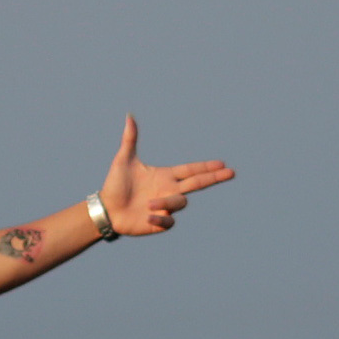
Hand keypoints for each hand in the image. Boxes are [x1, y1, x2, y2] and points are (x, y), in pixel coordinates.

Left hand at [98, 114, 235, 238]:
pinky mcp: (159, 223)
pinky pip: (168, 221)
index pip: (190, 170)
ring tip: (148, 204)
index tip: (221, 163)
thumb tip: (129, 116)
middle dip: (214, 177)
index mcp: (165, 175)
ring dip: (167, 202)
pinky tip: (148, 216)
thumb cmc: (115, 185)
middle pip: (198, 183)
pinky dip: (161, 218)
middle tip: (231, 172)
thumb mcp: (123, 160)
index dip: (206, 166)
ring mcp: (166, 207)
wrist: (107, 209)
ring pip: (180, 202)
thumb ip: (130, 139)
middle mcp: (169, 190)